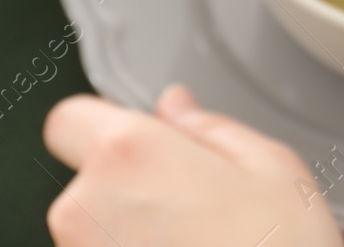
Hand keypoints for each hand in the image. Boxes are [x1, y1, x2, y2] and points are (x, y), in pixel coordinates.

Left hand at [44, 85, 343, 246]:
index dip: (106, 124)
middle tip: (196, 201)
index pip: (70, 119)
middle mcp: (87, 209)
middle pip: (88, 180)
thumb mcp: (272, 167)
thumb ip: (210, 127)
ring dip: (134, 230)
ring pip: (97, 229)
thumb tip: (178, 109)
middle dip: (133, 185)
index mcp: (129, 155)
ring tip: (199, 242)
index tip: (142, 139)